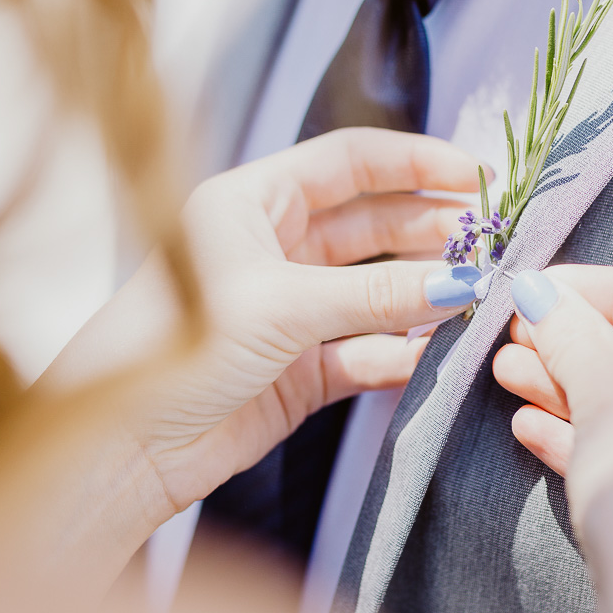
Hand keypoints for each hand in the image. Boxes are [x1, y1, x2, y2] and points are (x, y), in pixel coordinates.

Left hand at [52, 128, 480, 521]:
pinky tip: (437, 351)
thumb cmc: (168, 352)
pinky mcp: (299, 374)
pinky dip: (402, 353)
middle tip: (493, 241)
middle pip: (371, 225)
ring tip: (479, 295)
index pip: (347, 163)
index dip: (414, 163)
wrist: (119, 449)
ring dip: (423, 294)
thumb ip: (374, 294)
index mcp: (248, 204)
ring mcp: (288, 313)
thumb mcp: (278, 306)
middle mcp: (270, 250)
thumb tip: (459, 281)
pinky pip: (367, 352)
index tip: (476, 176)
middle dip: (432, 231)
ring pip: (375, 292)